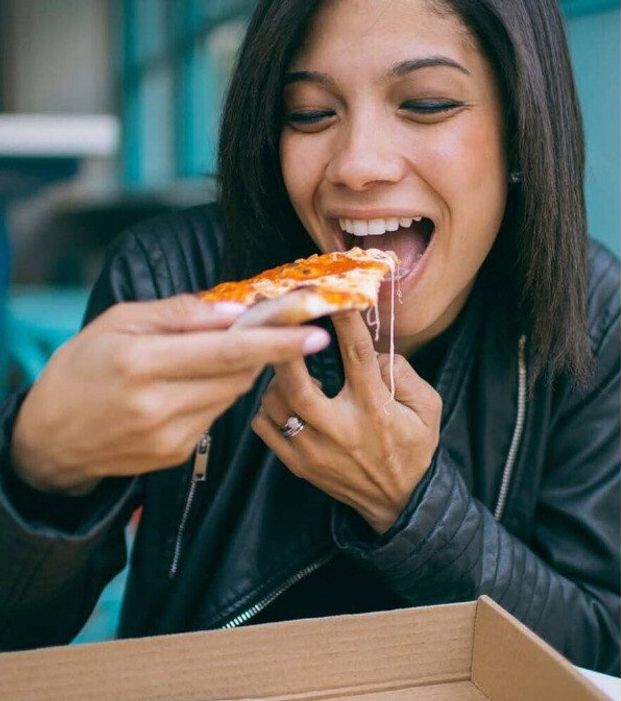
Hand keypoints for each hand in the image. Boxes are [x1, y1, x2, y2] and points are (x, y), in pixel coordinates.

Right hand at [12, 295, 329, 494]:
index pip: (228, 352)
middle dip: (263, 348)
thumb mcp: (118, 322)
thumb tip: (236, 310)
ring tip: (213, 352)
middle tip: (277, 325)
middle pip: (239, 373)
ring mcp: (170, 435)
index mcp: (141, 363)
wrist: (50, 439)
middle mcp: (158, 404)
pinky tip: (191, 384)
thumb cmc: (82, 367)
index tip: (315, 333)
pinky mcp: (178, 454)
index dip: (277, 343)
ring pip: (233, 393)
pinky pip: (217, 414)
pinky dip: (217, 393)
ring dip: (238, 369)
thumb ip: (179, 314)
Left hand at [252, 312, 441, 533]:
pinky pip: (265, 427)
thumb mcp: (428, 408)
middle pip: (296, 383)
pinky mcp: (298, 464)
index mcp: (375, 408)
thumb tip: (375, 352)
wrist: (399, 501)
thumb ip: (405, 374)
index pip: (356, 356)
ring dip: (274, 377)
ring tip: (284, 363)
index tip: (333, 295)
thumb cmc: (414, 447)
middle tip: (279, 323)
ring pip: (274, 403)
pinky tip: (280, 398)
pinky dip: (265, 407)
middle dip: (283, 349)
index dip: (343, 322)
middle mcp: (341, 428)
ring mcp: (314, 449)